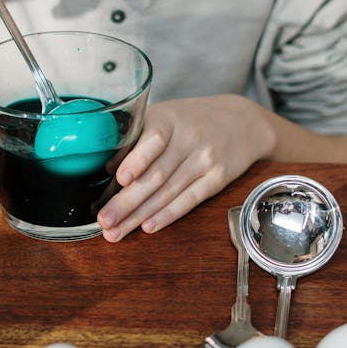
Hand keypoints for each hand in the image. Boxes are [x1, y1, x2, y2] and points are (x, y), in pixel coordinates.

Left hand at [96, 96, 273, 241]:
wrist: (242, 120)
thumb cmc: (190, 120)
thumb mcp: (164, 115)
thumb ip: (138, 138)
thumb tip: (107, 168)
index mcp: (169, 119)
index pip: (153, 140)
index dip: (137, 160)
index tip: (120, 179)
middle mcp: (189, 138)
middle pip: (156, 175)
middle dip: (127, 201)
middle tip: (105, 221)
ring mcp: (205, 159)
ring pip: (168, 192)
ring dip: (140, 215)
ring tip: (117, 231)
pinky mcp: (218, 177)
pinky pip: (190, 199)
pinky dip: (168, 214)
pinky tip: (149, 226)